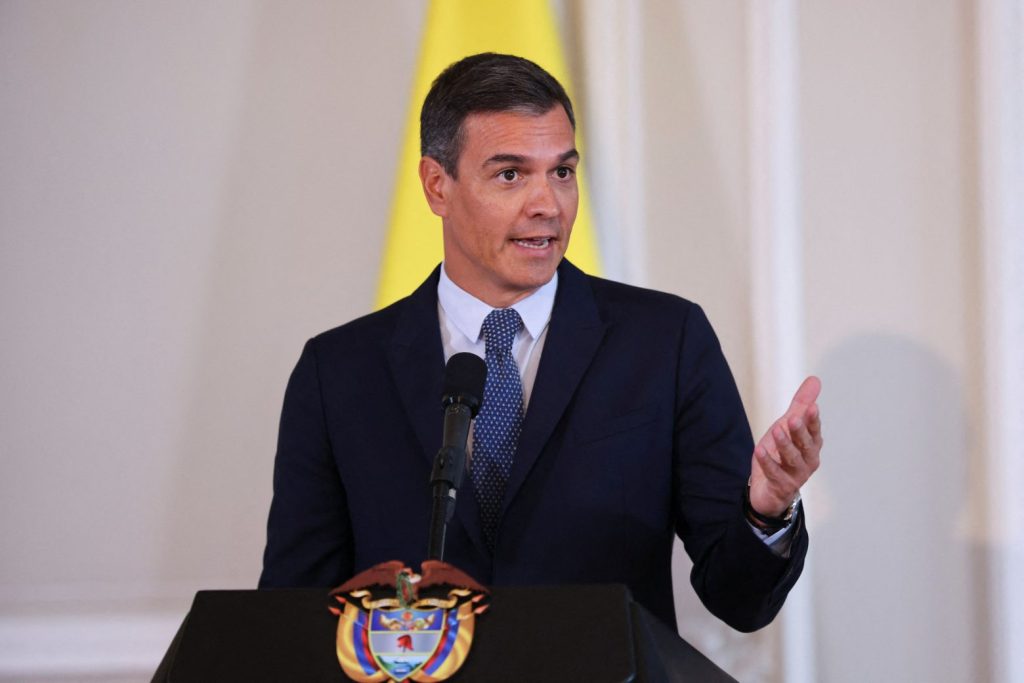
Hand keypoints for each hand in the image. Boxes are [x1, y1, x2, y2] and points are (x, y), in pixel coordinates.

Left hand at [748, 376, 822, 516]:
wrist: (770, 488)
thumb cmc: (782, 454)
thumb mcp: (788, 426)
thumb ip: (800, 405)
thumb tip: (815, 380)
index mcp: (811, 445)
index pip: (814, 431)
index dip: (813, 420)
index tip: (812, 407)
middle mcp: (807, 460)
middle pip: (805, 445)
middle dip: (800, 431)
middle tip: (793, 419)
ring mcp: (796, 474)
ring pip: (792, 459)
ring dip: (784, 445)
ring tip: (775, 431)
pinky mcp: (781, 485)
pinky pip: (774, 472)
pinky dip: (767, 462)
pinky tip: (759, 450)